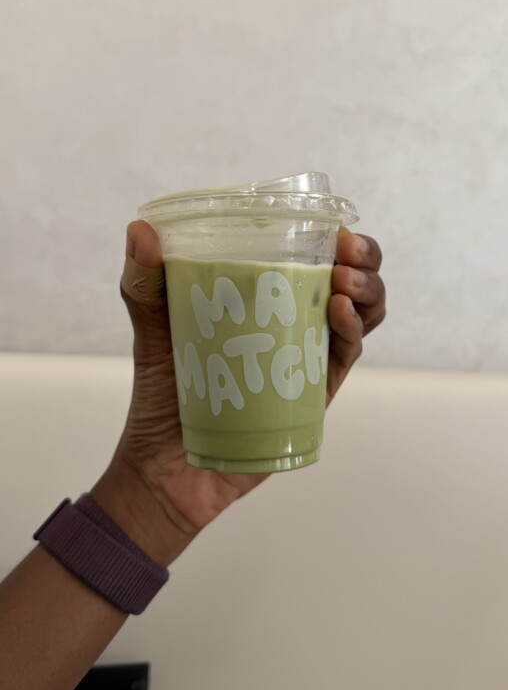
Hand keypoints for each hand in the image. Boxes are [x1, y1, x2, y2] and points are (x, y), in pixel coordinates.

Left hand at [93, 222, 384, 565]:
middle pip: (349, 280)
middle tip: (348, 252)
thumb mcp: (151, 325)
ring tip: (346, 282)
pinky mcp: (315, 392)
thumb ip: (143, 280)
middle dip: (363, 258)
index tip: (334, 226)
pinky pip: (345, 355)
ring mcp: (308, 356)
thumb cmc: (162, 390)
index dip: (334, 236)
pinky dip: (352, 329)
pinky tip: (339, 311)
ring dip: (367, 291)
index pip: (312, 253)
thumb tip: (140, 229)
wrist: (167, 463)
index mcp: (265, 294)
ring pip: (360, 315)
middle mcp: (294, 320)